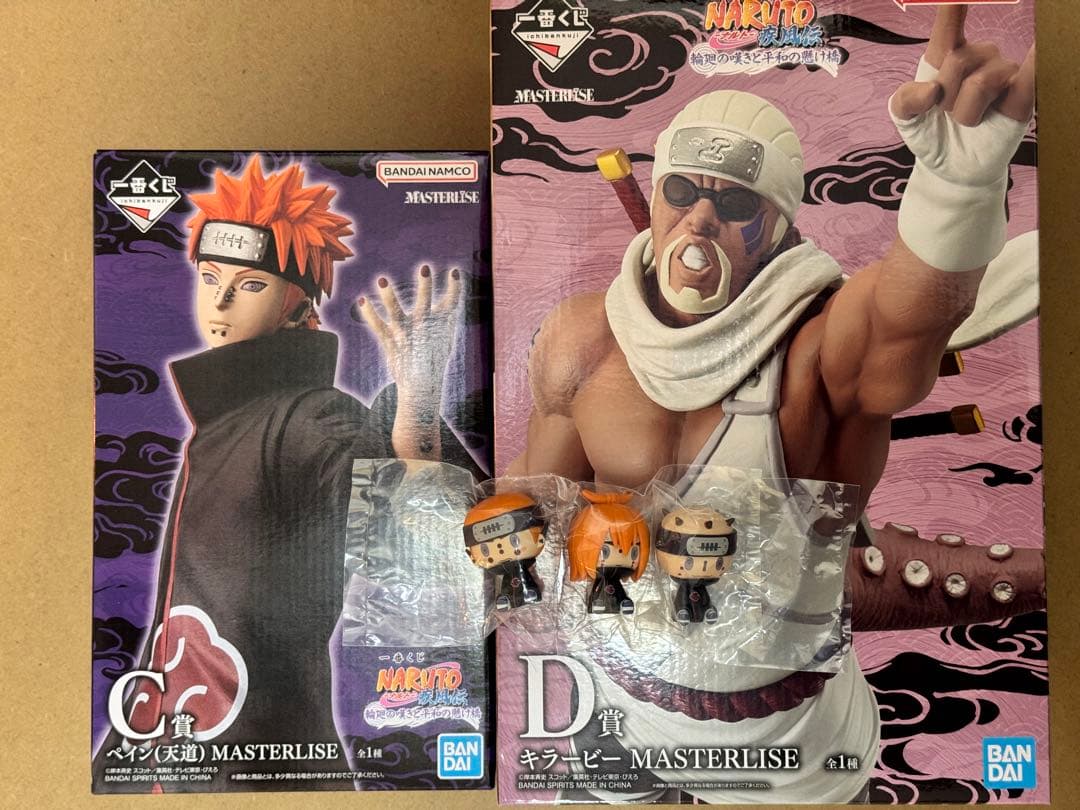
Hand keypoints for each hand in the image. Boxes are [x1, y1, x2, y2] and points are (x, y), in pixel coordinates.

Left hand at [353, 265, 462, 401]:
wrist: (421, 386)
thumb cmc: (434, 359)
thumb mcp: (446, 338)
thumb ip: (447, 319)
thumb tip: (450, 303)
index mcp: (439, 324)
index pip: (451, 302)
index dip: (454, 287)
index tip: (454, 273)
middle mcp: (422, 326)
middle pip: (424, 302)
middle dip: (425, 286)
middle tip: (424, 268)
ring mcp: (405, 333)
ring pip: (395, 311)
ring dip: (389, 296)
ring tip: (381, 281)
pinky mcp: (390, 340)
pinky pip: (377, 325)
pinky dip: (369, 314)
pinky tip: (362, 300)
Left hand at [890, 7, 1033, 182]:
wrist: (950, 169)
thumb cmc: (931, 134)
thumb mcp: (906, 118)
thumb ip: (906, 100)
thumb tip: (931, 91)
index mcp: (946, 56)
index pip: (949, 23)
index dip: (953, 6)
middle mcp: (979, 57)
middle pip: (958, 60)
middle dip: (944, 97)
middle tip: (947, 115)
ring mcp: (1003, 74)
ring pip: (980, 82)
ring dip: (965, 112)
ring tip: (967, 122)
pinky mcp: (1022, 96)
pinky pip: (1032, 73)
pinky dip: (1038, 58)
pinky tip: (1046, 42)